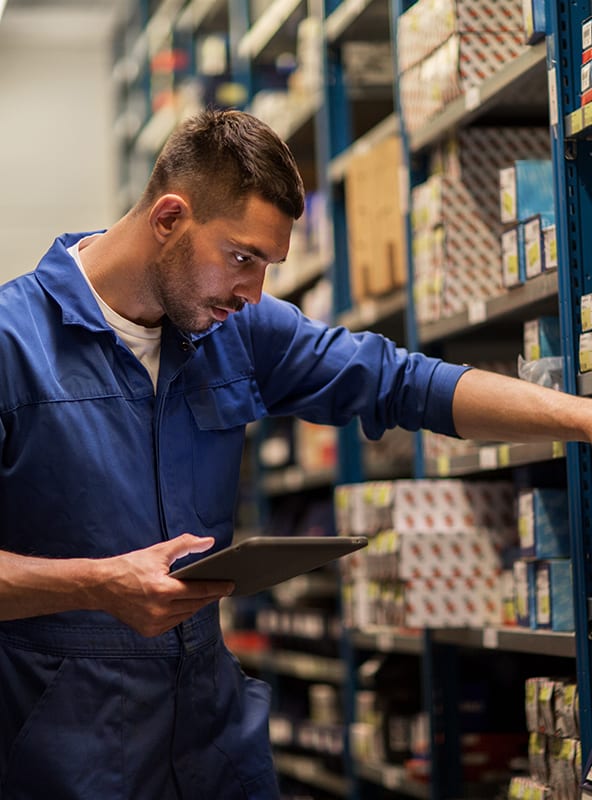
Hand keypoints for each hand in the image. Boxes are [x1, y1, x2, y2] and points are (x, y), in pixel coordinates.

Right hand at [92, 534, 233, 636]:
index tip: (231, 585)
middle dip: (210, 596)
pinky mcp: (148, 631)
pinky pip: (173, 623)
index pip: (198, 591)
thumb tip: (209, 542)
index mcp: (162, 590)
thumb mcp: (158, 551)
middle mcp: (159, 611)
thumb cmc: (129, 566)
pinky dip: (181, 613)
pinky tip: (187, 604)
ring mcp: (153, 624)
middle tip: (223, 588)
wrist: (100, 586)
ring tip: (207, 595)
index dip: (217, 588)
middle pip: (195, 605)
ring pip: (185, 615)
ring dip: (197, 605)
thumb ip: (185, 544)